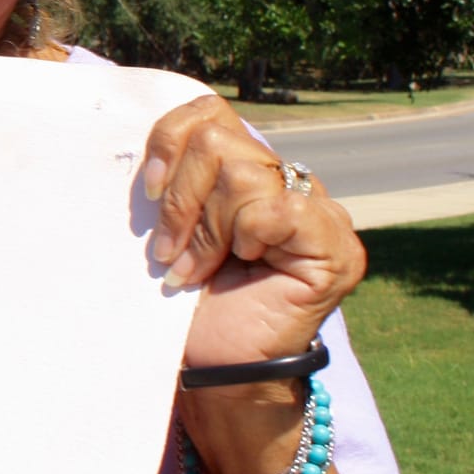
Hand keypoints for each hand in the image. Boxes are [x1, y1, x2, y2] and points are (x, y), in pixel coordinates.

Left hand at [141, 95, 363, 368]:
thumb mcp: (169, 223)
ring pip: (242, 174)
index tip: (147, 190)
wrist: (211, 362)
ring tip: (195, 269)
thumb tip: (137, 134)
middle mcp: (288, 181)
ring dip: (204, 231)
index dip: (168, 141)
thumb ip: (176, 174)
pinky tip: (241, 267)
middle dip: (181, 201)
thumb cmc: (187, 297)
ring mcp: (319, 211)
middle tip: (170, 251)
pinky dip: (244, 239)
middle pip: (218, 140)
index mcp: (249, 167)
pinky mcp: (336, 246)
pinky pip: (277, 210)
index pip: (209, 111)